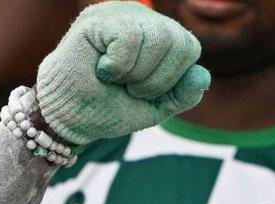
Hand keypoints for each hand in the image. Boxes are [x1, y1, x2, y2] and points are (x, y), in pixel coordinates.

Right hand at [35, 1, 210, 145]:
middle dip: (157, 79)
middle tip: (129, 87)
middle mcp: (141, 18)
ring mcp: (119, 14)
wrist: (71, 118)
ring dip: (137, 74)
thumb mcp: (156, 107)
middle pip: (179, 41)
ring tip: (115, 78)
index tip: (145, 91)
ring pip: (157, 38)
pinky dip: (119, 66)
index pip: (190, 48)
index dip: (173, 79)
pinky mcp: (98, 18)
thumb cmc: (109, 107)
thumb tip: (203, 74)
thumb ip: (183, 94)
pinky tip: (102, 69)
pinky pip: (129, 38)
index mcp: (158, 35)